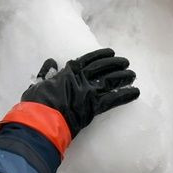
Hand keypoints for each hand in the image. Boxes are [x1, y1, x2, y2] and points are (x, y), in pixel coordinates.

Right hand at [21, 48, 139, 135]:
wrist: (40, 120)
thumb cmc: (36, 104)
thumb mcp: (38, 84)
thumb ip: (46, 72)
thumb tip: (51, 61)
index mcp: (67, 72)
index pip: (88, 60)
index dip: (101, 55)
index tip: (111, 52)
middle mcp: (80, 79)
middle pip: (103, 67)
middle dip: (116, 63)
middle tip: (126, 62)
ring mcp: (88, 92)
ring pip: (111, 81)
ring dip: (124, 77)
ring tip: (133, 74)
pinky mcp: (94, 107)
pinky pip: (113, 99)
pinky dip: (126, 95)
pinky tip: (136, 92)